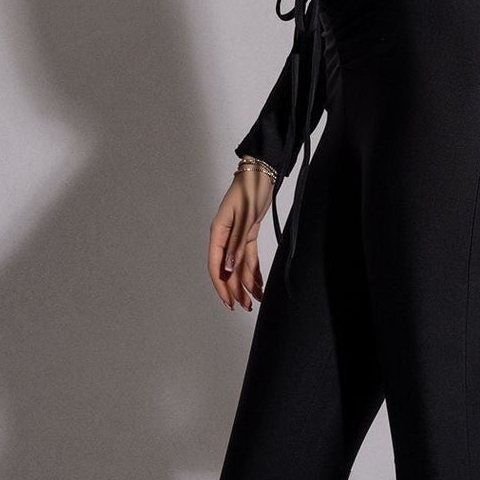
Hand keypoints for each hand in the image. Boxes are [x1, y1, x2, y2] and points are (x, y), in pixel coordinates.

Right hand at [209, 161, 275, 310]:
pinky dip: (254, 270)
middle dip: (235, 289)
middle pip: (228, 268)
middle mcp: (225, 236)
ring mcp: (236, 235)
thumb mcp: (245, 218)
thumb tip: (228, 269)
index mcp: (219, 232)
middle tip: (244, 307)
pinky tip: (259, 284)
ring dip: (245, 283)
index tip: (228, 301)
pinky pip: (249, 256)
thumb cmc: (250, 190)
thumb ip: (237, 244)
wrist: (262, 172)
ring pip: (239, 265)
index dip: (221, 285)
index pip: (216, 265)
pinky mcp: (248, 233)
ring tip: (254, 301)